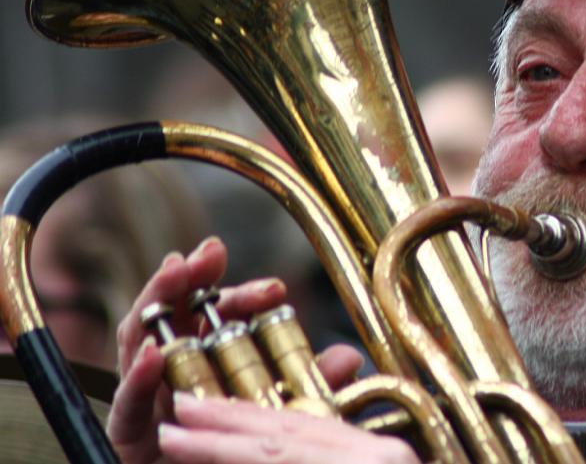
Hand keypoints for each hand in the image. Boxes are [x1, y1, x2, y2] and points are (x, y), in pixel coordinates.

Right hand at [107, 236, 363, 462]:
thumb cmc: (242, 452)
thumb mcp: (286, 415)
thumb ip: (311, 388)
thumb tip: (348, 356)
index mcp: (211, 361)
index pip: (224, 319)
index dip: (246, 298)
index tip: (276, 289)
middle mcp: (176, 373)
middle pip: (177, 315)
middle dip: (190, 277)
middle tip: (210, 251)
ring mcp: (149, 399)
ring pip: (139, 342)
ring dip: (154, 301)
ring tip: (174, 271)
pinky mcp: (129, 434)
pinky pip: (127, 403)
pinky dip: (138, 376)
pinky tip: (151, 353)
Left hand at [159, 393, 417, 463]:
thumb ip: (337, 459)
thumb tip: (280, 452)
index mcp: (381, 455)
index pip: (306, 426)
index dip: (251, 414)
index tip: (208, 408)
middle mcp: (378, 458)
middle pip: (288, 435)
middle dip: (226, 425)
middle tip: (178, 414)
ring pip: (284, 455)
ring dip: (224, 447)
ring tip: (176, 439)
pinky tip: (210, 463)